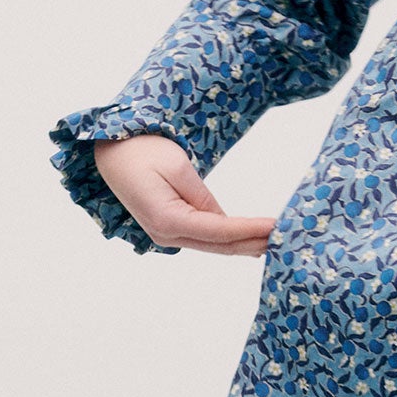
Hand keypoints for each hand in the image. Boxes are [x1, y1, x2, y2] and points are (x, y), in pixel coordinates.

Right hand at [92, 135, 274, 254]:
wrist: (110, 150)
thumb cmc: (142, 150)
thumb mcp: (179, 167)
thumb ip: (203, 198)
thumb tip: (225, 223)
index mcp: (166, 219)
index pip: (220, 230)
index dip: (250, 230)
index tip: (276, 227)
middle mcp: (165, 235)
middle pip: (219, 245)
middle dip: (253, 242)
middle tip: (286, 239)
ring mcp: (165, 236)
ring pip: (213, 246)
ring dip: (244, 244)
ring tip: (275, 242)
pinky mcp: (168, 229)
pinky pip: (205, 239)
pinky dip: (229, 240)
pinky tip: (250, 241)